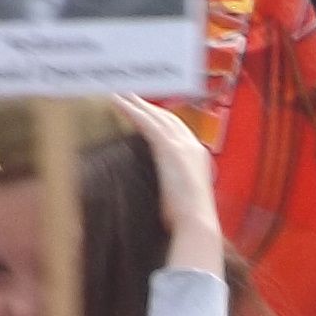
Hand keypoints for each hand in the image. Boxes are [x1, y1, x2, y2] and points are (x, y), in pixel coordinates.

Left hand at [118, 96, 226, 265]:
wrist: (196, 223)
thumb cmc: (187, 219)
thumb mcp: (181, 196)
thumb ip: (174, 184)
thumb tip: (162, 188)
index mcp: (198, 156)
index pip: (178, 129)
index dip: (161, 118)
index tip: (147, 113)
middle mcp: (193, 145)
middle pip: (168, 117)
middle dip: (149, 106)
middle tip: (131, 94)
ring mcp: (182, 145)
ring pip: (156, 116)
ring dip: (137, 103)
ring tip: (121, 92)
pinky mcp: (169, 148)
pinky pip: (146, 122)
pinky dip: (131, 110)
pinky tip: (117, 101)